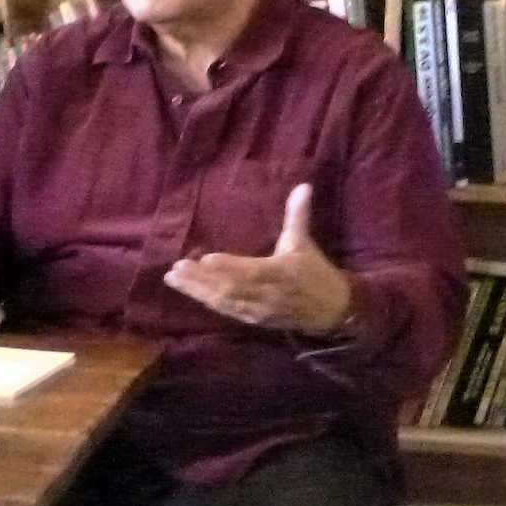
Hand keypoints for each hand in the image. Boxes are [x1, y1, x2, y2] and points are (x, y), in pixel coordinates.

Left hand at [163, 182, 351, 336]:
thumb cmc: (315, 272)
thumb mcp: (305, 242)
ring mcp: (259, 309)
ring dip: (197, 291)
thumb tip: (303, 185)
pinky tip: (190, 292)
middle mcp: (267, 294)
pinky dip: (208, 302)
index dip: (229, 267)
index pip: (251, 271)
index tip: (205, 258)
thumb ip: (298, 215)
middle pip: (230, 288)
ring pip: (224, 302)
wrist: (332, 310)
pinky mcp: (254, 320)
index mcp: (280, 273)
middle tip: (175, 269)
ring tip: (173, 279)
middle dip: (201, 280)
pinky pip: (227, 311)